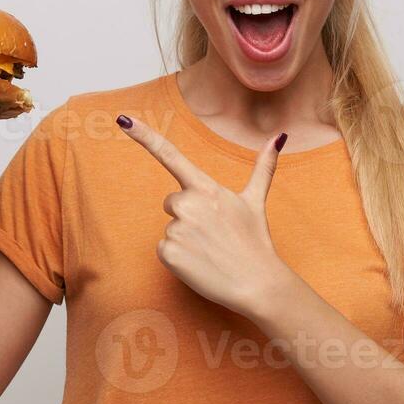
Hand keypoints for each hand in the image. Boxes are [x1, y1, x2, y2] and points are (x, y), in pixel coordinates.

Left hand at [118, 114, 294, 321]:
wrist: (257, 283)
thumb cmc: (256, 242)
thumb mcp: (256, 201)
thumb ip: (264, 167)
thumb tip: (280, 136)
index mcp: (206, 188)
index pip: (170, 155)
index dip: (144, 136)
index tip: (123, 120)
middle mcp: (188, 204)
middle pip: (172, 202)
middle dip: (187, 215)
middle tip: (212, 233)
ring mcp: (176, 229)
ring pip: (169, 228)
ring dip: (185, 239)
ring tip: (209, 250)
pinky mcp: (168, 253)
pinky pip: (163, 250)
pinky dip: (178, 259)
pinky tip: (199, 263)